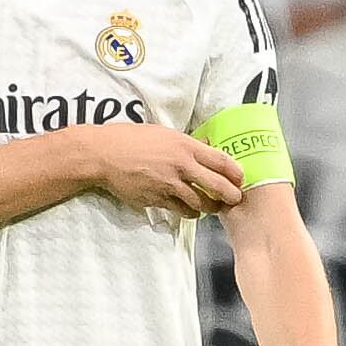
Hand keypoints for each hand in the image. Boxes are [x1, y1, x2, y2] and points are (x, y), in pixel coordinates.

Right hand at [90, 120, 248, 218]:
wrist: (104, 155)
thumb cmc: (131, 139)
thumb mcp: (163, 134)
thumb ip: (186, 144)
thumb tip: (205, 148)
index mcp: (185, 146)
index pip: (221, 161)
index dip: (235, 172)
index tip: (241, 178)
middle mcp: (181, 165)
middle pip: (217, 185)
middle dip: (230, 195)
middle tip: (235, 198)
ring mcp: (169, 184)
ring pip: (200, 202)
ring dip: (210, 207)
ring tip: (214, 207)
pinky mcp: (157, 199)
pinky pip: (180, 210)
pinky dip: (189, 212)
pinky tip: (192, 211)